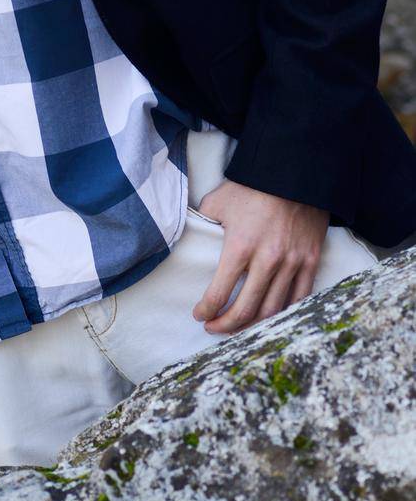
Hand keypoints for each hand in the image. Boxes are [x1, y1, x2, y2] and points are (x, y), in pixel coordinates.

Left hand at [191, 178, 328, 333]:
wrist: (295, 172)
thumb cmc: (252, 186)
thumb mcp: (217, 202)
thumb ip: (203, 223)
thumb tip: (190, 238)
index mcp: (240, 246)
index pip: (219, 292)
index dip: (206, 310)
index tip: (199, 315)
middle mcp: (267, 260)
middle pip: (245, 309)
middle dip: (226, 324)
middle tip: (214, 328)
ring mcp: (292, 263)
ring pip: (273, 309)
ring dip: (253, 324)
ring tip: (240, 326)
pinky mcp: (311, 261)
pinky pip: (299, 298)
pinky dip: (284, 313)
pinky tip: (271, 317)